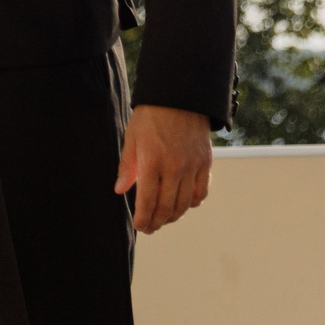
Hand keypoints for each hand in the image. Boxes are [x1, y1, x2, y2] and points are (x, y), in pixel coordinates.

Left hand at [116, 104, 212, 233]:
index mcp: (151, 162)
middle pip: (167, 207)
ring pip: (185, 204)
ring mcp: (192, 166)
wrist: (179, 97)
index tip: (140, 226)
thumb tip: (119, 190)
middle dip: (157, 222)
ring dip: (174, 216)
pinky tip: (183, 204)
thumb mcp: (132, 138)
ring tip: (164, 219)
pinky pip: (201, 192)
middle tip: (150, 227)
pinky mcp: (205, 163)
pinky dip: (192, 203)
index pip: (147, 201)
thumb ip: (127, 167)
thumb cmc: (151, 116)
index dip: (143, 218)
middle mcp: (174, 168)